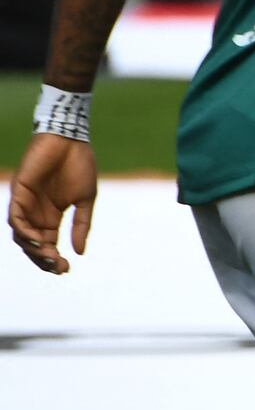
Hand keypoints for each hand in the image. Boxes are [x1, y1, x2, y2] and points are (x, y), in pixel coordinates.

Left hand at [10, 130, 96, 273]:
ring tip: (48, 255)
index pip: (48, 244)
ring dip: (32, 249)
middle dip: (43, 259)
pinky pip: (14, 219)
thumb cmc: (80, 165)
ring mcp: (25, 204)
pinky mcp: (18, 193)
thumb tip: (80, 252)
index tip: (67, 269)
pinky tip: (37, 239)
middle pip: (33, 245)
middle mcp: (36, 213)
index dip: (54, 259)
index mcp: (52, 216)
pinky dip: (23, 231)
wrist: (70, 140)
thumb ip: (81, 225)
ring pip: (21, 235)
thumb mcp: (86, 200)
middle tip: (58, 266)